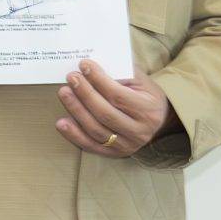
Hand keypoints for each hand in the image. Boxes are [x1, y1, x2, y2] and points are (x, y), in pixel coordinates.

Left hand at [56, 58, 177, 157]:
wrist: (159, 121)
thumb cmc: (147, 96)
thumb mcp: (142, 81)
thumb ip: (123, 74)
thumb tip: (94, 68)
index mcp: (148, 111)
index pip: (118, 96)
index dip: (99, 80)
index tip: (84, 65)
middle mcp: (139, 131)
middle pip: (105, 113)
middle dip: (85, 94)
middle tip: (71, 78)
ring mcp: (126, 145)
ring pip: (95, 130)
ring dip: (76, 111)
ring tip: (64, 93)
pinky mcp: (114, 154)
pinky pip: (90, 146)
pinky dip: (74, 135)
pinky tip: (62, 122)